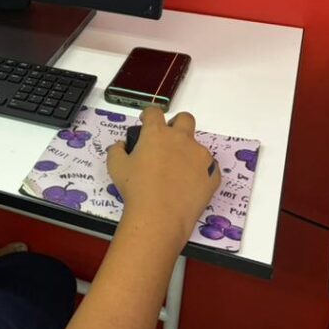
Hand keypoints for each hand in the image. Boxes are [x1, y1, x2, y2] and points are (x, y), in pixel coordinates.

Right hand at [107, 107, 219, 246]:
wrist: (160, 216)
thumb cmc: (135, 189)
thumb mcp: (115, 167)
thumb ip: (117, 150)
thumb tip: (123, 146)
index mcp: (157, 134)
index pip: (154, 112)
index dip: (148, 115)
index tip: (146, 123)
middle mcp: (182, 139)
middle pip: (185, 119)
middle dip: (177, 124)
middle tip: (168, 140)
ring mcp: (201, 156)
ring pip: (197, 146)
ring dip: (187, 153)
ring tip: (176, 173)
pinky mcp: (213, 174)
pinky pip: (208, 167)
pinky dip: (199, 172)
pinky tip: (188, 185)